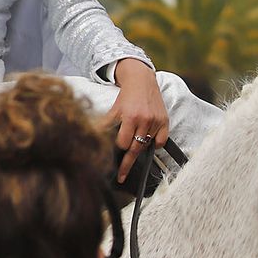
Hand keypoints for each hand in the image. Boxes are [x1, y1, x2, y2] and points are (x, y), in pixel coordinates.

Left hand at [104, 59, 168, 182]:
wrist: (141, 81)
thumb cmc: (126, 97)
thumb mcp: (114, 109)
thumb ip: (105, 124)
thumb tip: (93, 137)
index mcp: (130, 117)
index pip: (124, 143)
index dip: (119, 147)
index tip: (116, 151)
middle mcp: (144, 120)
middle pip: (135, 149)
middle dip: (127, 163)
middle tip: (121, 176)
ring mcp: (156, 121)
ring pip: (146, 145)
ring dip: (139, 148)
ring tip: (133, 145)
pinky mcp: (164, 121)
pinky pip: (160, 141)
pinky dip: (154, 144)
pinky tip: (148, 141)